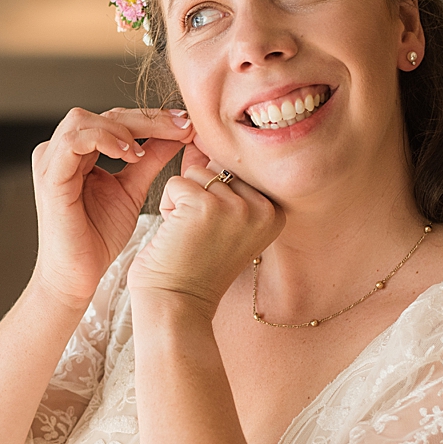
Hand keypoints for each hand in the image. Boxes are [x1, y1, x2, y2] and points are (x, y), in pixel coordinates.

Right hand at [28, 107, 195, 310]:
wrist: (78, 275)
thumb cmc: (98, 238)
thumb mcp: (133, 189)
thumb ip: (150, 159)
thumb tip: (178, 134)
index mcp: (79, 153)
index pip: (116, 120)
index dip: (151, 118)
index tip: (186, 124)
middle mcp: (61, 151)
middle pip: (103, 115)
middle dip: (145, 118)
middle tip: (181, 126)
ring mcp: (51, 162)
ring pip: (84, 120)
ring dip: (122, 128)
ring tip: (145, 151)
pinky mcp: (50, 178)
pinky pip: (73, 143)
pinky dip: (103, 140)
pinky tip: (128, 154)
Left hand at [128, 147, 283, 316]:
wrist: (176, 306)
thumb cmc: (193, 267)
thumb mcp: (221, 221)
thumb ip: (221, 181)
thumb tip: (203, 137)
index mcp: (275, 212)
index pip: (234, 173)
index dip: (211, 200)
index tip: (214, 237)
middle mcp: (264, 208)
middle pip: (216, 170)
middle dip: (196, 199)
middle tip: (199, 238)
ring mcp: (237, 207)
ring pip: (194, 174)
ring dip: (180, 204)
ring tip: (188, 238)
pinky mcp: (206, 206)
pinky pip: (176, 183)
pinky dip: (167, 209)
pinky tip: (177, 237)